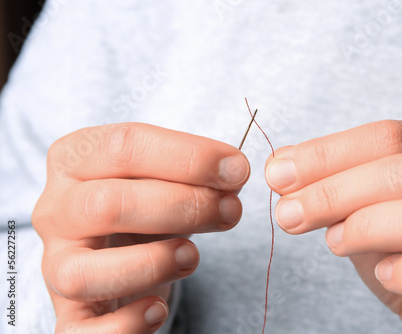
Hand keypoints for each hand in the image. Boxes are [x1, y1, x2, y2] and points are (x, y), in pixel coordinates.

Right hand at [32, 123, 249, 332]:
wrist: (119, 244)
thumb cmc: (143, 203)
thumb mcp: (163, 176)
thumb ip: (195, 173)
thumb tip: (233, 175)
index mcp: (75, 161)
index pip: (125, 146)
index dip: (188, 157)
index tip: (236, 169)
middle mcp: (56, 210)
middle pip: (107, 205)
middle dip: (181, 206)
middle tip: (229, 210)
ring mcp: (56, 264)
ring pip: (83, 271)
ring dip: (151, 264)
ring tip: (192, 256)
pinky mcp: (69, 313)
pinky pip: (81, 331)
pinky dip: (125, 325)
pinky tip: (158, 308)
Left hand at [265, 120, 401, 333]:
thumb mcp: (371, 209)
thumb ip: (337, 185)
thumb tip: (282, 167)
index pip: (391, 136)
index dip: (328, 154)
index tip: (279, 174)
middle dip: (334, 192)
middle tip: (288, 214)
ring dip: (368, 228)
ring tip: (334, 243)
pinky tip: (386, 274)